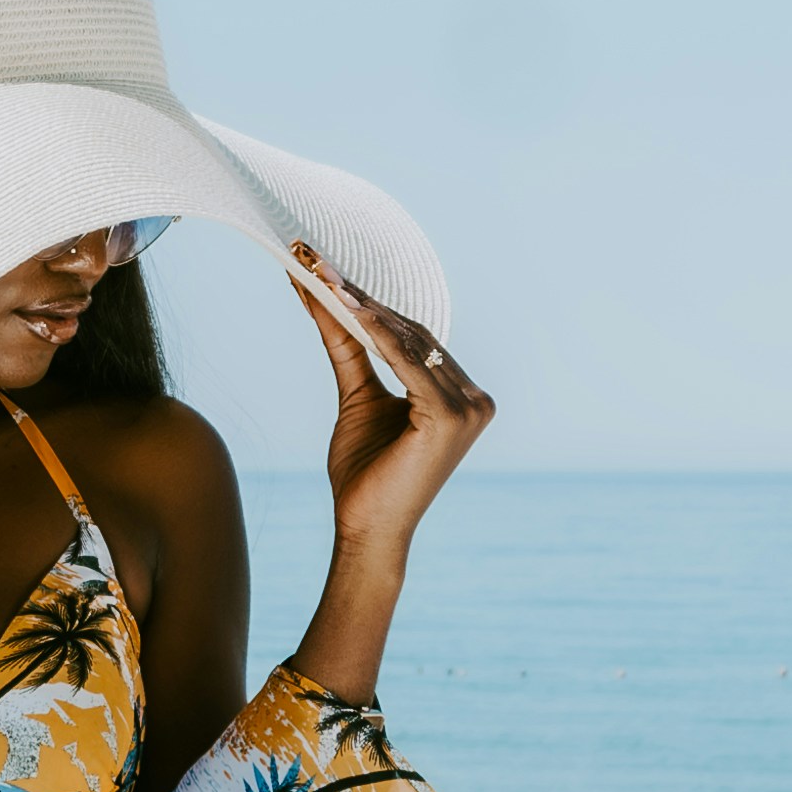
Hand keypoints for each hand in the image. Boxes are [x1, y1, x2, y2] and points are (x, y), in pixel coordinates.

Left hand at [289, 250, 493, 558]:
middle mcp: (475, 399)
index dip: (369, 303)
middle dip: (361, 298)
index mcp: (462, 395)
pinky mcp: (450, 418)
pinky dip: (375, 333)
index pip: (412, 338)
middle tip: (316, 263)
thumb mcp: (357, 398)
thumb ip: (348, 348)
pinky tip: (346, 306)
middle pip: (411, 335)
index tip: (327, 272)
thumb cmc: (365, 474)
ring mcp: (469, 409)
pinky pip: (407, 363)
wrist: (366, 529)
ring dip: (361, 307)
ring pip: (407, 343)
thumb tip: (321, 296)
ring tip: (321, 276)